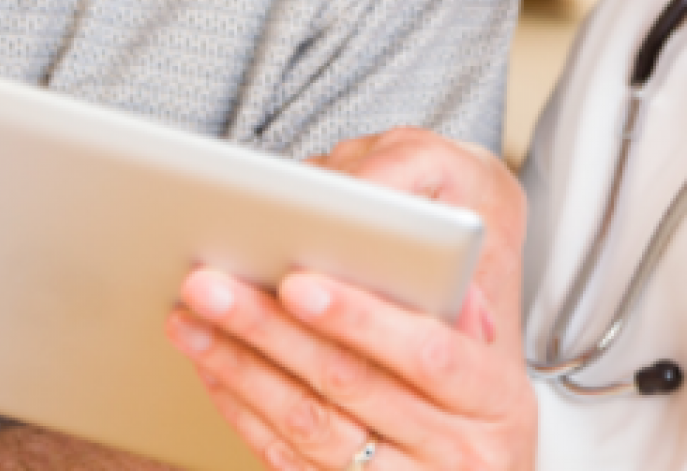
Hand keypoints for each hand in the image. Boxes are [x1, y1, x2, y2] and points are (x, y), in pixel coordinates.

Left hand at [166, 129, 536, 470]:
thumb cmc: (477, 398)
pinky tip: (215, 371)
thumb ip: (442, 304)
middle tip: (209, 285)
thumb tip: (367, 238)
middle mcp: (457, 451)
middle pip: (349, 383)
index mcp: (495, 397)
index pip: (426, 352)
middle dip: (270, 328)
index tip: (297, 282)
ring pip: (309, 425)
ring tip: (191, 321)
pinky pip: (290, 463)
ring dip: (240, 367)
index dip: (359, 317)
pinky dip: (245, 412)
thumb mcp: (486, 353)